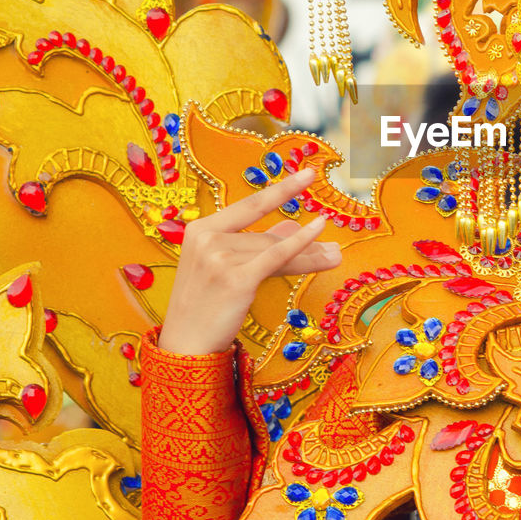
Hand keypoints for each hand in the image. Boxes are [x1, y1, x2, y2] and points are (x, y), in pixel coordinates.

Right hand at [158, 168, 340, 355]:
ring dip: (308, 256)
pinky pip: (276, 257)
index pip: (250, 206)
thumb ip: (258, 244)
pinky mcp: (236, 278)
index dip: (282, 190)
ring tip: (334, 256)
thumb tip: (292, 226)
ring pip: (275, 251)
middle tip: (333, 245)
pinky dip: (301, 244)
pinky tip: (319, 230)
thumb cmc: (205, 305)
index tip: (308, 174)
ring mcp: (219, 257)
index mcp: (200, 229)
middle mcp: (207, 238)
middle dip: (303, 241)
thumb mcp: (225, 267)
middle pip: (267, 236)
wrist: (186, 344)